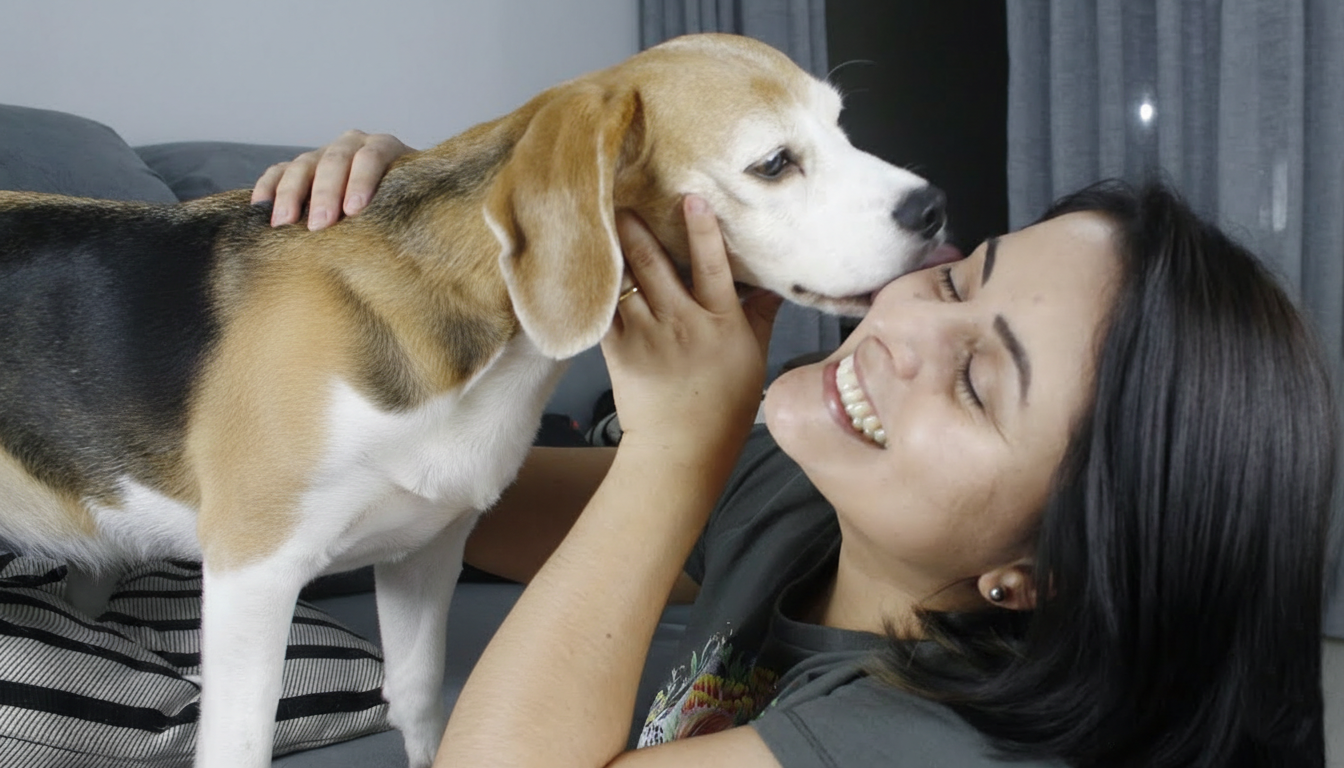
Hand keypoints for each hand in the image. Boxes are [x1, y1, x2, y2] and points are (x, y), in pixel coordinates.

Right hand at [250, 130, 413, 229]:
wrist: (394, 203)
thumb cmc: (410, 210)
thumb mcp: (418, 205)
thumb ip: (419, 210)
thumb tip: (429, 244)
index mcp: (386, 148)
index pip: (373, 156)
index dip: (363, 181)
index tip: (354, 211)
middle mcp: (352, 145)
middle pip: (335, 160)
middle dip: (326, 193)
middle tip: (321, 225)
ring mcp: (323, 154)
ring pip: (303, 165)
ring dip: (292, 194)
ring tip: (285, 224)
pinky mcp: (300, 168)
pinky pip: (278, 172)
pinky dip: (269, 187)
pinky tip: (261, 208)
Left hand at [601, 195, 781, 464]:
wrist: (684, 450)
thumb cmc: (724, 405)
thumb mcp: (754, 357)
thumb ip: (760, 316)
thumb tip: (774, 282)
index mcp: (721, 322)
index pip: (713, 267)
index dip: (702, 231)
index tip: (691, 197)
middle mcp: (683, 323)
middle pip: (656, 265)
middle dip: (637, 229)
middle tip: (620, 196)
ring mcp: (648, 337)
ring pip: (626, 282)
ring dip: (612, 251)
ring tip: (594, 220)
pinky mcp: (620, 352)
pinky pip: (604, 311)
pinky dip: (595, 288)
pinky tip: (584, 267)